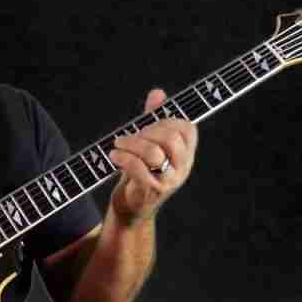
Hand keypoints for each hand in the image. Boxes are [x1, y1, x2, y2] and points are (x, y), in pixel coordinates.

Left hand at [108, 88, 197, 223]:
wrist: (132, 208)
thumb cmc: (141, 173)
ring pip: (154, 152)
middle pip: (171, 137)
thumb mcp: (149, 145)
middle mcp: (183, 167)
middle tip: (130, 137)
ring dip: (131, 144)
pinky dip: (124, 158)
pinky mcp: (153, 191)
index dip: (165, 121)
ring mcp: (170, 180)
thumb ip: (154, 119)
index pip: (187, 128)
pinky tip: (114, 156)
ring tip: (118, 145)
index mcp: (186, 154)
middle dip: (146, 131)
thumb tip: (158, 93)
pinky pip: (139, 168)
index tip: (147, 126)